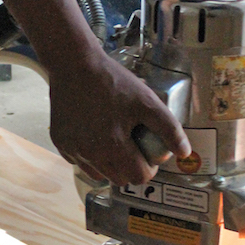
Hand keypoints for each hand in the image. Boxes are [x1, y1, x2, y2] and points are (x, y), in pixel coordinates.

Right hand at [48, 51, 190, 184]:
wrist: (74, 65)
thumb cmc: (113, 81)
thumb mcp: (146, 101)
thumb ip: (169, 128)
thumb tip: (184, 153)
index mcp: (113, 146)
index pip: (139, 177)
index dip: (150, 168)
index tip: (149, 153)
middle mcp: (90, 154)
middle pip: (119, 179)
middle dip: (131, 168)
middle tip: (133, 146)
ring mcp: (73, 150)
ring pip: (98, 174)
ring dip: (110, 165)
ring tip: (114, 141)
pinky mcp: (60, 143)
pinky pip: (80, 161)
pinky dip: (90, 155)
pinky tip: (94, 135)